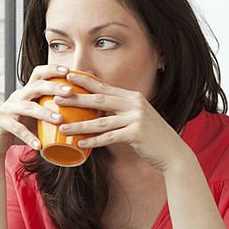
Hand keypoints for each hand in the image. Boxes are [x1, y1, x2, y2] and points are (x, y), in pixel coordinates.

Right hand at [0, 65, 76, 159]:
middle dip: (53, 87)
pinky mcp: (2, 123)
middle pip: (35, 86)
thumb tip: (83, 114)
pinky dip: (29, 138)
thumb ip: (53, 112)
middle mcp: (17, 96)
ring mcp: (8, 109)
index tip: (68, 71)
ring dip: (45, 113)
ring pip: (27, 107)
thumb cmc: (22, 126)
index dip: (52, 69)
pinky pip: (17, 129)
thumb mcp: (38, 117)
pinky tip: (39, 146)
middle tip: (70, 92)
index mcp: (27, 92)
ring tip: (59, 120)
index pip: (38, 74)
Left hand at [54, 71, 188, 172]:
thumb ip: (120, 112)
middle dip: (76, 98)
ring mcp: (136, 118)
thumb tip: (99, 111)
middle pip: (99, 99)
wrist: (172, 152)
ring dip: (79, 125)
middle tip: (56, 97)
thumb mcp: (137, 119)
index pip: (104, 87)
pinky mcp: (136, 133)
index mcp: (132, 97)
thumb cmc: (151, 138)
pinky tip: (80, 144)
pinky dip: (94, 141)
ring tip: (62, 127)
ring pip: (101, 121)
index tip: (67, 77)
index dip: (85, 81)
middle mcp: (134, 103)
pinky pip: (109, 138)